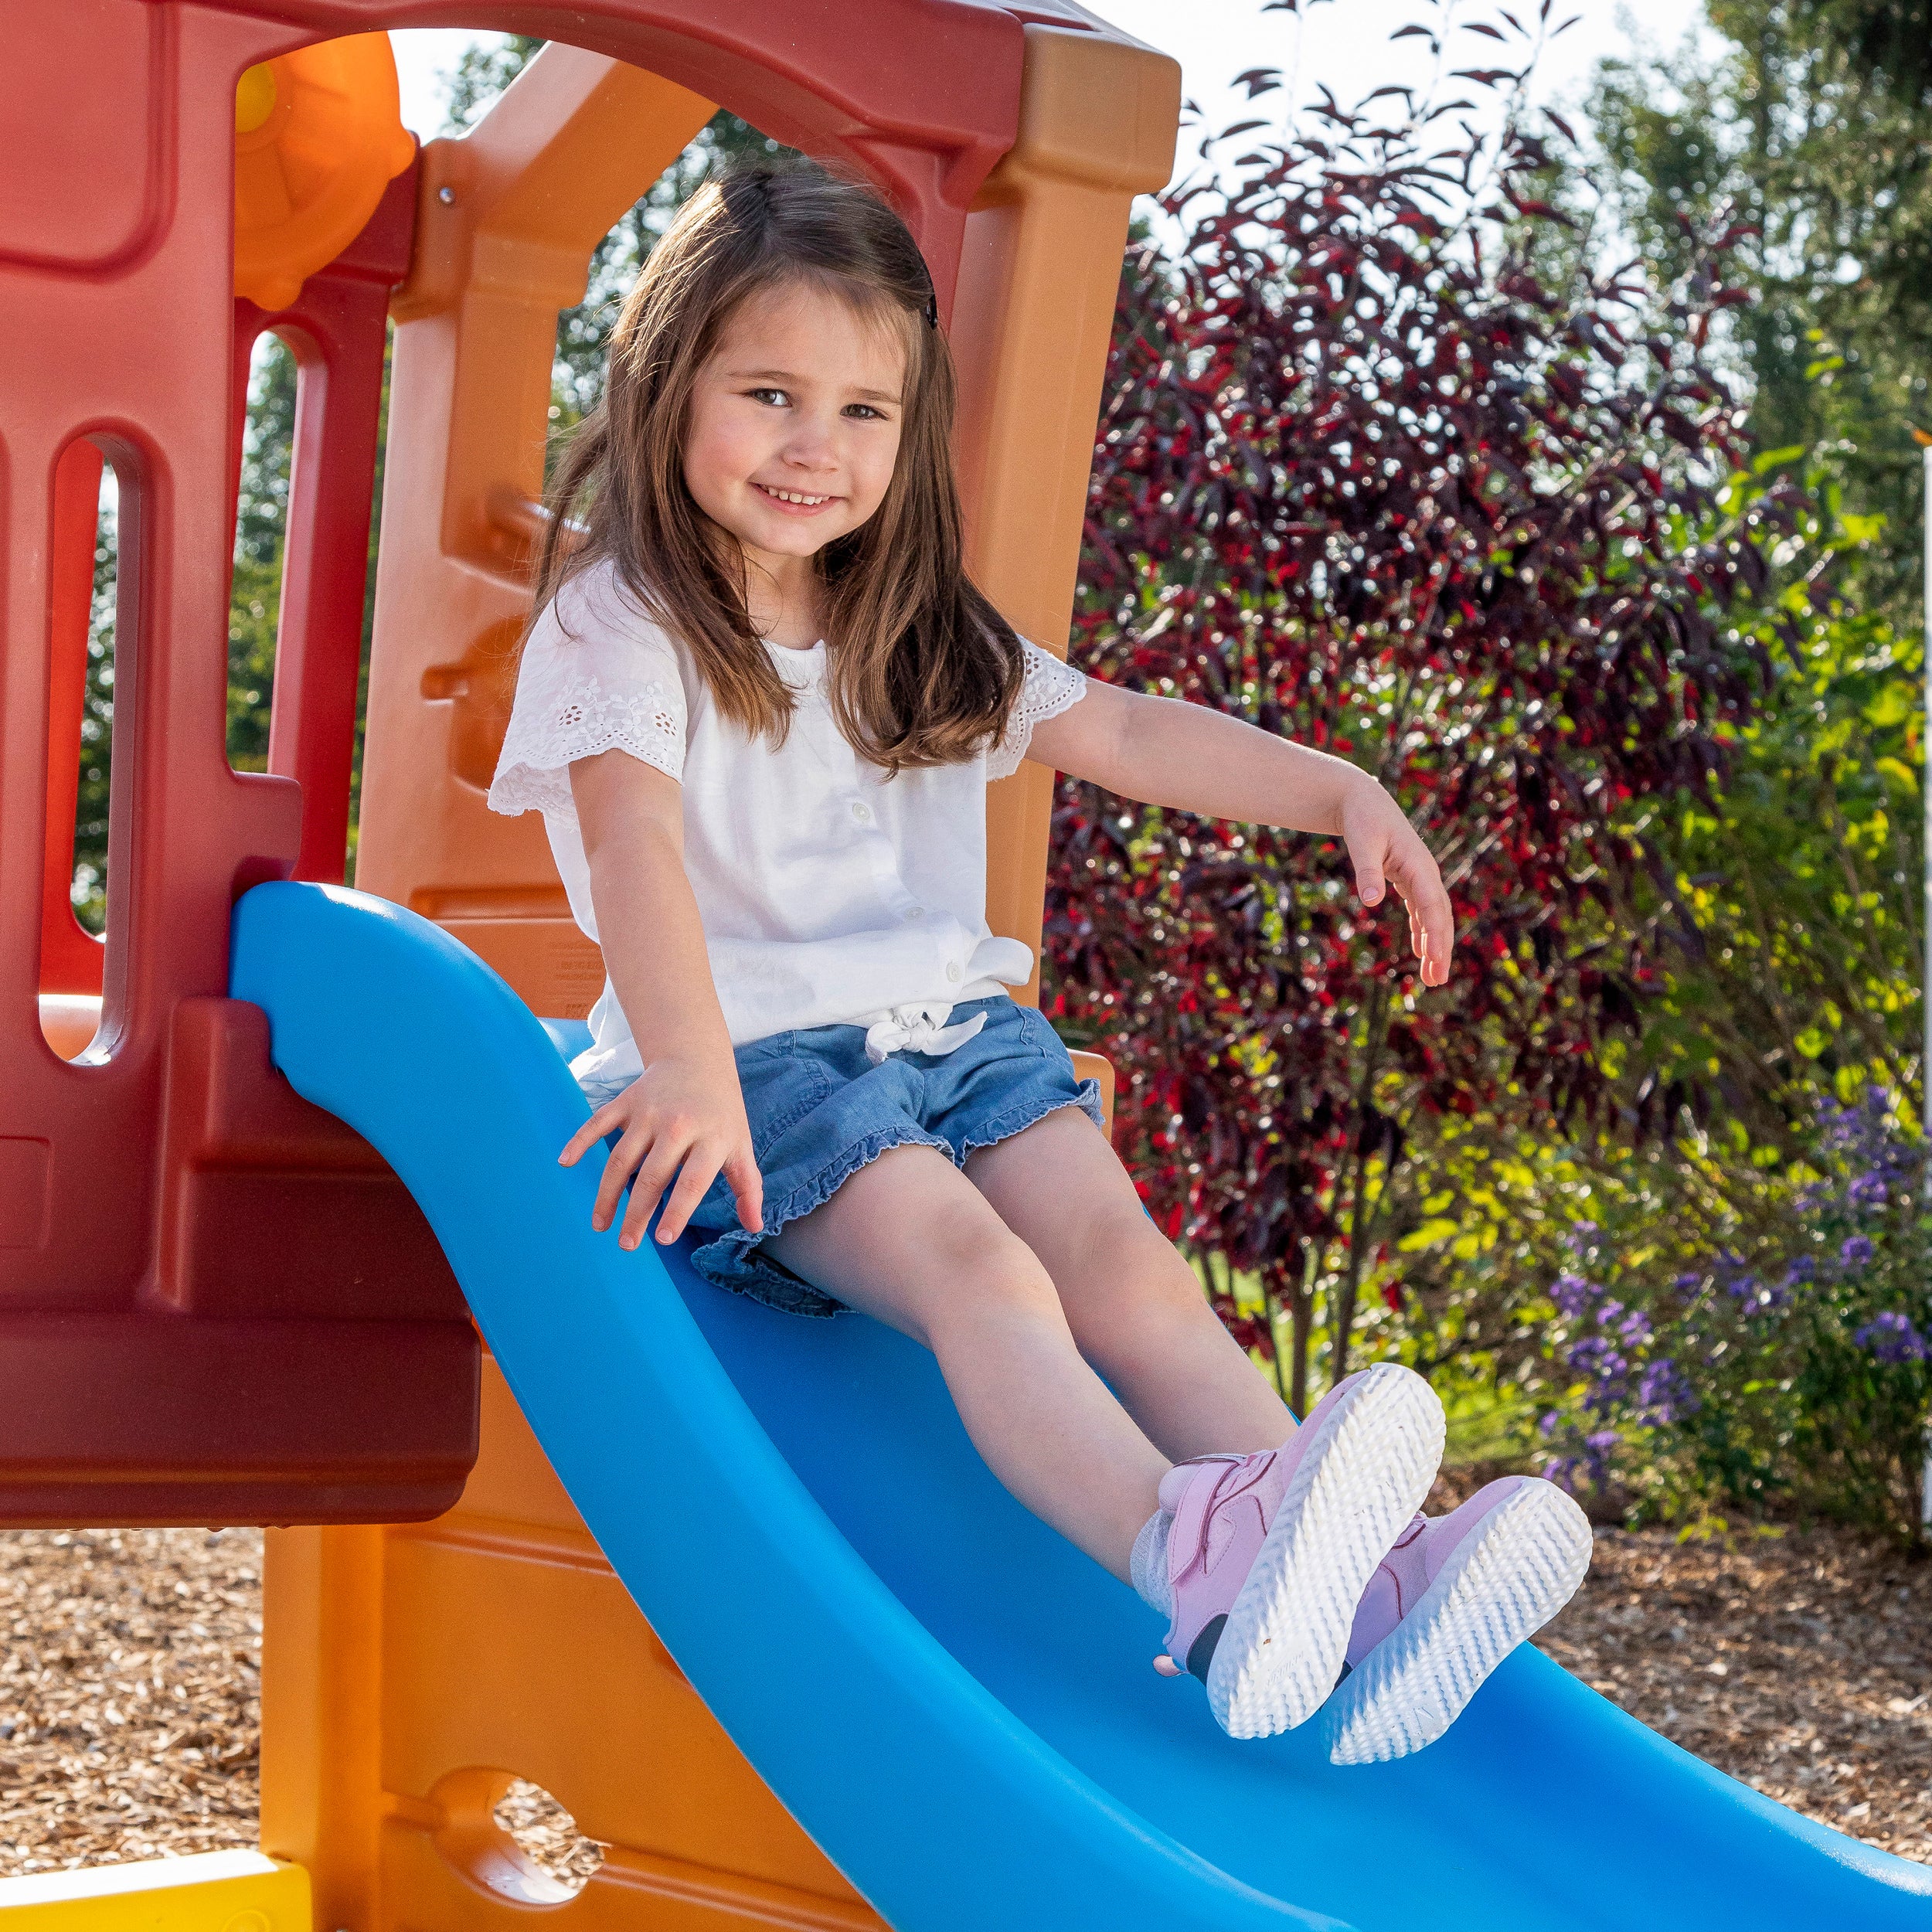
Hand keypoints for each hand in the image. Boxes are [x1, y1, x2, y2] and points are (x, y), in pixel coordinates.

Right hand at [557, 1056, 762, 1247]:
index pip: (692, 1182)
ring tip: (601, 1224)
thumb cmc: (722, 1113)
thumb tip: (755, 1226)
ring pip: (621, 1159)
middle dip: (637, 1214)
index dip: (677, 1211)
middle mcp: (678, 1126)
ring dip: (607, 1194)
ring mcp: (649, 1112)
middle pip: (653, 1176)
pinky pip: (598, 1123)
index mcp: (711, 1138)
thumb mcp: (741, 1145)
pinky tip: (566, 1163)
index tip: (662, 1239)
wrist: (698, 1061)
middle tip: (626, 1245)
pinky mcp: (627, 1101)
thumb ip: (748, 1187)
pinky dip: (580, 1141)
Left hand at [1339, 777, 1454, 987]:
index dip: (1434, 933)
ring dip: (1434, 946)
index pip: (1431, 904)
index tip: (1432, 958)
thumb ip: (1367, 871)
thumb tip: (1370, 901)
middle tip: (1437, 980)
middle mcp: (1425, 872)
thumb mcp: (1361, 842)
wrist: (1363, 800)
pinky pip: (1421, 911)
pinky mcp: (1409, 880)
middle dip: (1440, 949)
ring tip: (1432, 978)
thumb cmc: (1362, 819)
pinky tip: (1420, 954)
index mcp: (1418, 864)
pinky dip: (1422, 932)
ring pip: (1433, 917)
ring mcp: (1420, 877)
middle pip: (1439, 916)